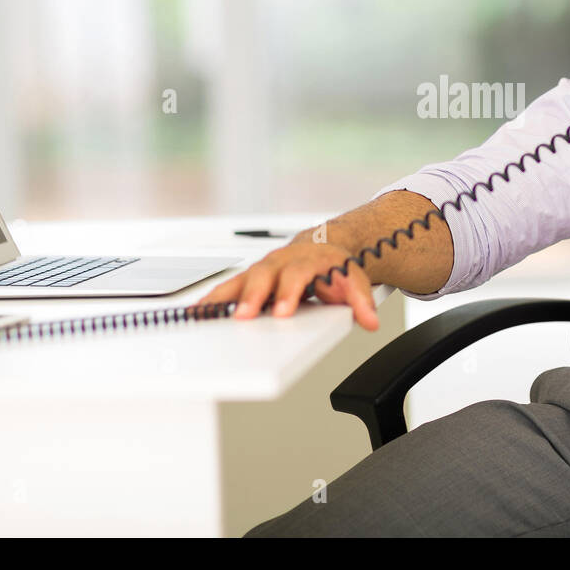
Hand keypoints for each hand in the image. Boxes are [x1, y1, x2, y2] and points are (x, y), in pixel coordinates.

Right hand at [199, 240, 378, 330]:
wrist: (323, 247)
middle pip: (263, 276)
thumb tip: (370, 321)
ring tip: (207, 313)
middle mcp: (282, 261)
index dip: (288, 293)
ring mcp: (264, 268)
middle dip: (252, 297)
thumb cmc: (333, 268)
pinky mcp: (251, 278)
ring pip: (241, 279)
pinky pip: (229, 286)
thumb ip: (361, 302)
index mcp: (307, 261)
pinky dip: (214, 298)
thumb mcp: (354, 281)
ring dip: (226, 297)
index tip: (281, 312)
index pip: (296, 274)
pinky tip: (199, 310)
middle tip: (244, 317)